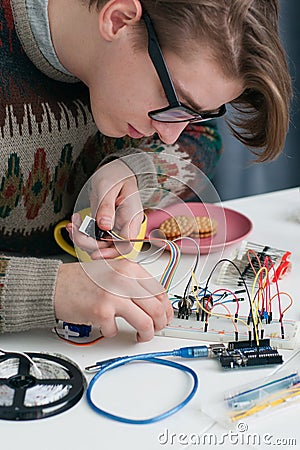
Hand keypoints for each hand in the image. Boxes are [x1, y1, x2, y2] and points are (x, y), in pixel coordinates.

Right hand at [54, 259, 172, 341]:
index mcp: (130, 268)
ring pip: (146, 322)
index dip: (166, 309)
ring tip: (140, 335)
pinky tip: (108, 327)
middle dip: (160, 324)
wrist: (55, 284)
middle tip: (155, 329)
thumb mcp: (114, 273)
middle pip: (158, 308)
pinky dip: (114, 333)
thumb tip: (155, 304)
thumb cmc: (82, 280)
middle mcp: (124, 279)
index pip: (161, 292)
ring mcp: (114, 295)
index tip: (165, 317)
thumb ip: (134, 284)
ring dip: (146, 334)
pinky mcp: (102, 311)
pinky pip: (118, 331)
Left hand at [67, 159, 143, 258]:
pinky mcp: (106, 227)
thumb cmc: (116, 175)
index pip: (126, 245)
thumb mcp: (108, 187)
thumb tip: (104, 225)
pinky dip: (82, 234)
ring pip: (100, 245)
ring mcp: (115, 228)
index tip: (95, 252)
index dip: (111, 252)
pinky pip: (94, 238)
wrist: (116, 171)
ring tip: (72, 224)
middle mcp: (125, 226)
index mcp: (132, 218)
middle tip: (75, 229)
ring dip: (82, 239)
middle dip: (89, 244)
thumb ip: (106, 207)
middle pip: (110, 248)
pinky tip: (74, 225)